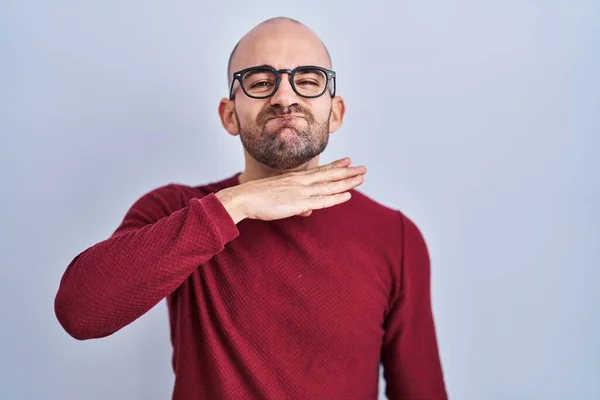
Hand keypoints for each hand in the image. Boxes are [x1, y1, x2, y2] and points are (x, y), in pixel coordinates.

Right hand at [215, 158, 365, 222]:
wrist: (245, 198)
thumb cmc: (257, 198)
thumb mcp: (279, 197)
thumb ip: (296, 204)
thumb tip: (308, 211)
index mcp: (295, 178)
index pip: (320, 170)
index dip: (335, 166)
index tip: (347, 161)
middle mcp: (301, 181)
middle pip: (329, 175)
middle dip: (347, 172)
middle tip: (362, 168)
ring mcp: (301, 191)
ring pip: (329, 186)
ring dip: (346, 182)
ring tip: (361, 178)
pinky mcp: (299, 202)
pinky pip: (322, 200)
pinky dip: (336, 198)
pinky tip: (347, 195)